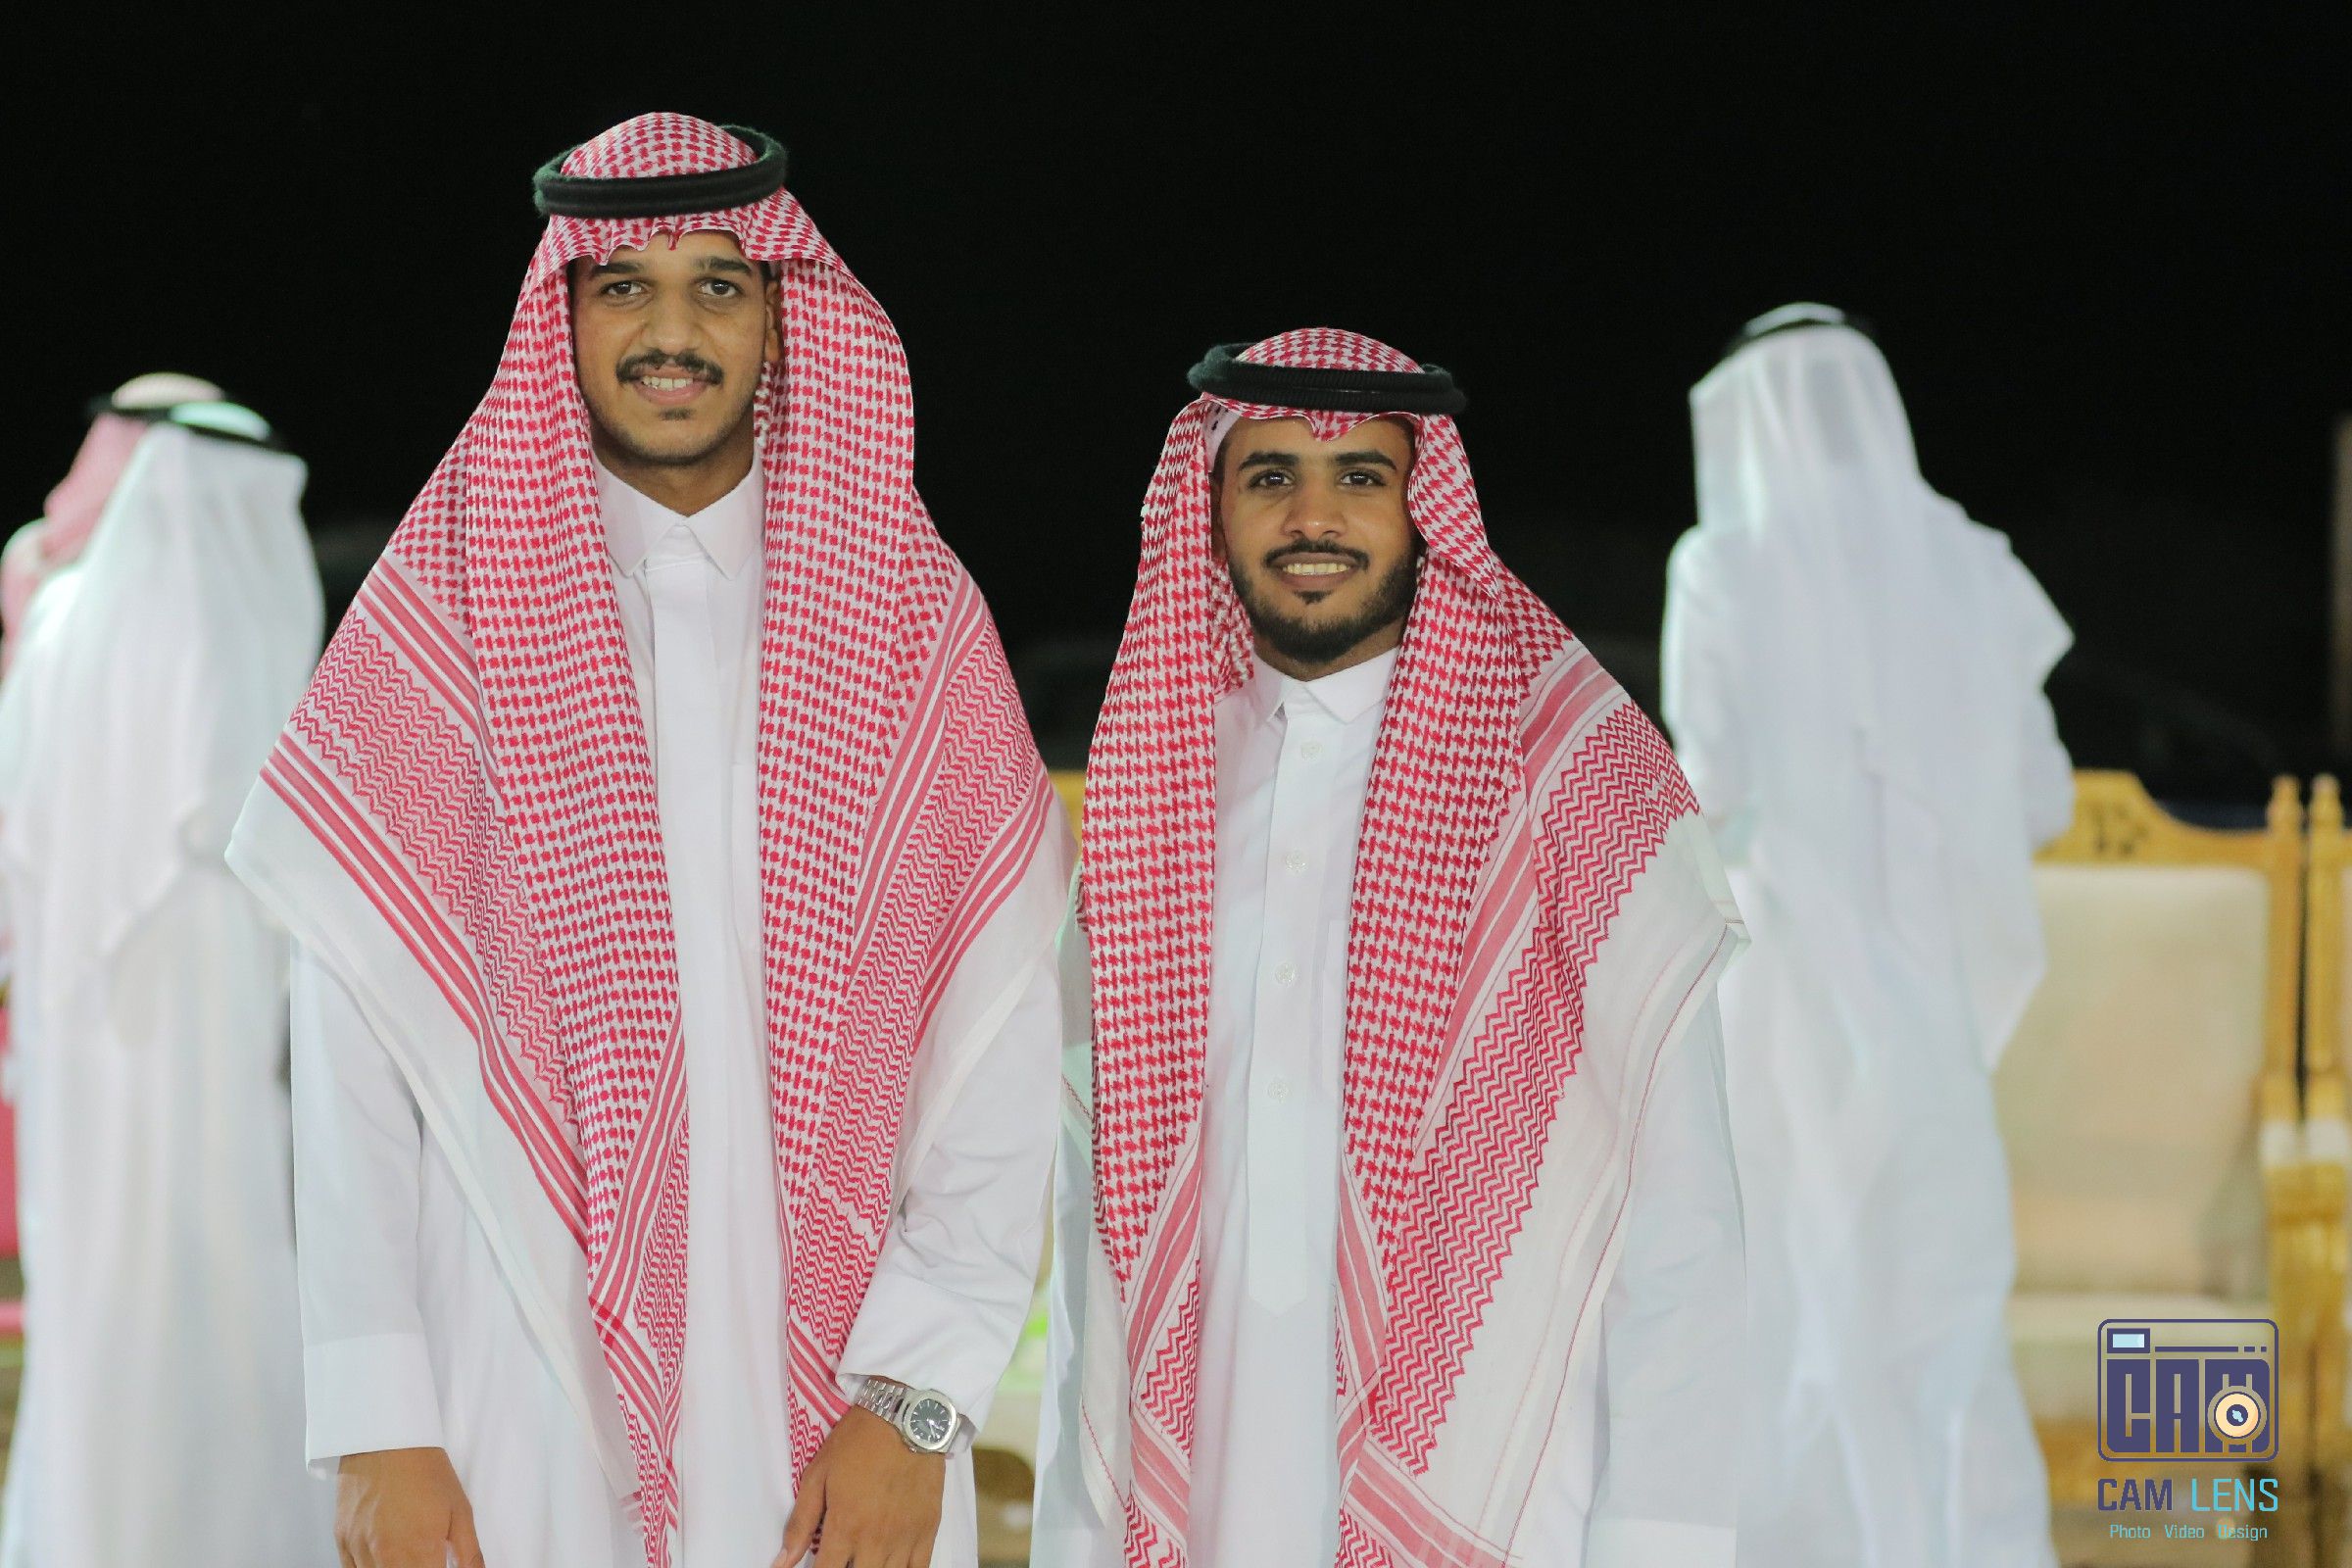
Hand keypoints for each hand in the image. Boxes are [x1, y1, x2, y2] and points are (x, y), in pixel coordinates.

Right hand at [335, 1446, 485, 1567]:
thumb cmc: (425, 1470)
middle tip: (423, 1558)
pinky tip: (383, 1559)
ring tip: (406, 1555)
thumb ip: (469, 1553)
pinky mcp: (342, 1541)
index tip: (439, 1566)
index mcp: (420, 1550)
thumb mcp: (460, 1510)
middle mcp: (386, 1555)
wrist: (387, 1439)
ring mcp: (360, 1549)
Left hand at [775, 1405, 945, 1566]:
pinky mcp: (928, 1531)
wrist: (906, 1417)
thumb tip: (781, 1563)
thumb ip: (800, 1523)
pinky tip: (891, 1565)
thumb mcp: (818, 1475)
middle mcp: (874, 1541)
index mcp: (844, 1527)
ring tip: (864, 1559)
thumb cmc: (857, 1442)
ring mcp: (904, 1539)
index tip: (816, 1566)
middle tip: (842, 1557)